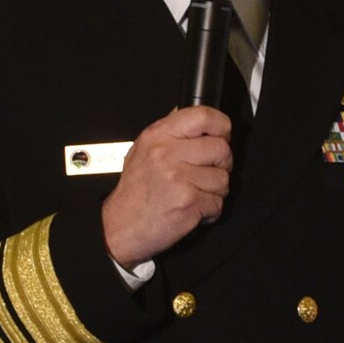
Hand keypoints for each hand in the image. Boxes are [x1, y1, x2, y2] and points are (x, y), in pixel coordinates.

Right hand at [101, 106, 232, 268]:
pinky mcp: (188, 202)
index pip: (203, 116)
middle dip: (221, 165)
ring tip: (195, 194)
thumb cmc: (135, 192)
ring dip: (215, 191)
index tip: (223, 136)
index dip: (222, 126)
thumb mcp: (142, 150)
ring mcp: (178, 178)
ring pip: (223, 179)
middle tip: (207, 174)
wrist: (119, 227)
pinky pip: (218, 203)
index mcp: (158, 135)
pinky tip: (192, 209)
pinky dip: (210, 211)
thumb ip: (169, 132)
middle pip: (221, 149)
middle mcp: (167, 153)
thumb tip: (192, 115)